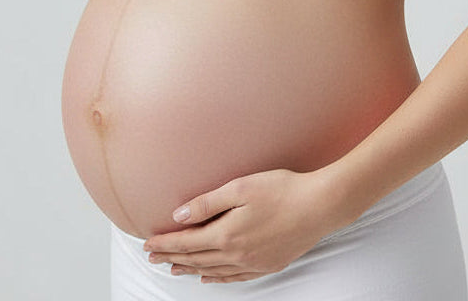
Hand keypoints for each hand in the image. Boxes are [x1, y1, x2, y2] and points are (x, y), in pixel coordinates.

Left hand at [142, 168, 337, 283]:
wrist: (320, 206)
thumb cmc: (282, 190)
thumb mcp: (241, 187)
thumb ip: (208, 203)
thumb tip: (179, 216)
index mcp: (227, 234)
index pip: (186, 243)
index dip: (165, 243)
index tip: (147, 243)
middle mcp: (237, 254)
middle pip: (196, 259)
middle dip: (172, 257)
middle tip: (152, 257)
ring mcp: (253, 263)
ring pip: (213, 271)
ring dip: (190, 269)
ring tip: (174, 268)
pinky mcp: (268, 265)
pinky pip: (234, 278)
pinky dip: (217, 278)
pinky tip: (209, 277)